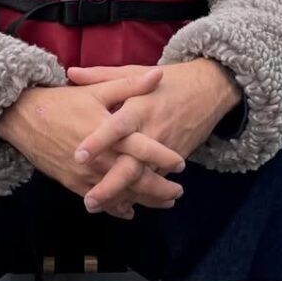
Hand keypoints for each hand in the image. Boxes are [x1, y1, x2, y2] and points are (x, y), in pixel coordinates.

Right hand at [0, 68, 184, 218]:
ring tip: (163, 203)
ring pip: (120, 194)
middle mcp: (99, 158)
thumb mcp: (98, 89)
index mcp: (108, 132)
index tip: (181, 163)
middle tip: (178, 193)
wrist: (24, 117)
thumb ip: (130, 85)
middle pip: (135, 178)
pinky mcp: (72, 183)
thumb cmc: (63, 101)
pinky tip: (129, 211)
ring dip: (143, 201)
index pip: (142, 148)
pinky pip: (99, 200)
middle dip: (159, 189)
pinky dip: (116, 207)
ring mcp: (85, 174)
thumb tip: (159, 75)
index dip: (163, 157)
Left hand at [66, 60, 241, 214]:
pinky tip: (120, 208)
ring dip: (123, 197)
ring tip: (98, 209)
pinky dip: (139, 196)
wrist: (209, 90)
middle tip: (88, 201)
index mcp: (139, 108)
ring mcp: (165, 150)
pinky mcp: (175, 160)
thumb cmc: (169, 80)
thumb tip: (71, 73)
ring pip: (143, 180)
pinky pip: (155, 181)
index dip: (99, 141)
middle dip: (110, 186)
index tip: (79, 156)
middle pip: (132, 164)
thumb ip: (103, 75)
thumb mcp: (136, 71)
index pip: (118, 127)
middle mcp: (152, 132)